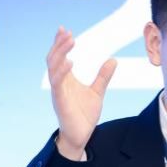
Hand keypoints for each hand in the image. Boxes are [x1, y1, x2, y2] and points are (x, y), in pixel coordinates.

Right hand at [47, 26, 116, 159]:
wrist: (81, 136)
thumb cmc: (84, 115)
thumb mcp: (97, 92)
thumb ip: (103, 76)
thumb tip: (112, 59)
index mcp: (66, 79)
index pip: (60, 57)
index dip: (61, 43)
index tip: (65, 29)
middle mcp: (59, 83)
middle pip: (54, 58)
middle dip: (59, 44)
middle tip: (66, 32)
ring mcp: (58, 91)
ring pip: (53, 67)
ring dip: (60, 53)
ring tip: (69, 41)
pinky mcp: (59, 101)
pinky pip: (57, 83)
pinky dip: (62, 71)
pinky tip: (69, 61)